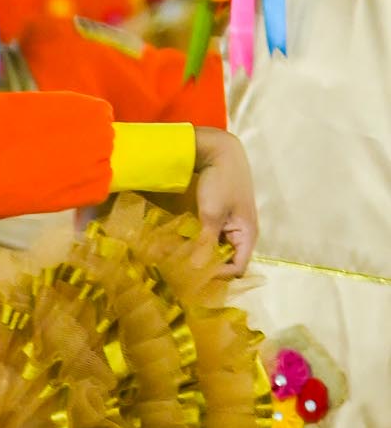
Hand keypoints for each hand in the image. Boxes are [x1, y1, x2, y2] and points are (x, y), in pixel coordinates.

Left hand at [193, 127, 256, 275]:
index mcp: (248, 236)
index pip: (238, 268)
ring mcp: (231, 227)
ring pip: (218, 251)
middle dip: (208, 266)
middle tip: (183, 269)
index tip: (195, 273)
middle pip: (228, 262)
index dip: (218, 274)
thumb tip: (196, 270)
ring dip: (201, 254)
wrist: (219, 153)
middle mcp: (242, 235)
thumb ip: (206, 243)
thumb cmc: (221, 183)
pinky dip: (199, 243)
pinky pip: (212, 239)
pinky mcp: (220, 219)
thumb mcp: (211, 215)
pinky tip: (183, 243)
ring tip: (180, 258)